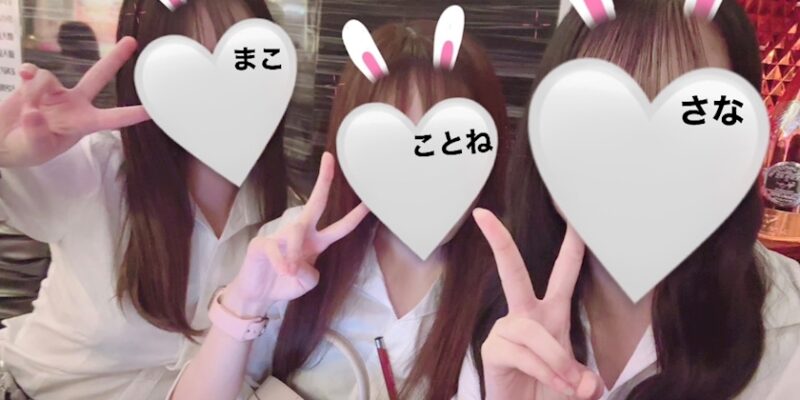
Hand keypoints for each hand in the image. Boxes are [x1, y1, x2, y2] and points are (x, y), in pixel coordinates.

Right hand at [0, 36, 148, 166]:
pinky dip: (25, 77)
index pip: (112, 118)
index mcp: (83, 123)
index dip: (131, 114)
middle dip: (115, 58)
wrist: (3, 139)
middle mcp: (74, 104)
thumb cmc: (27, 149)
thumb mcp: (35, 148)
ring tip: (26, 111)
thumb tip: (35, 113)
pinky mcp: (35, 83)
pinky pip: (33, 71)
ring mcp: (56, 91)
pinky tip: (21, 81)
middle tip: (132, 41)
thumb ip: (37, 133)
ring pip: (49, 77)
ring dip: (34, 92)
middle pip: (98, 76)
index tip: (151, 110)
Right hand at [223, 152, 369, 317]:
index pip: (340, 227)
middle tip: (329, 160)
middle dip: (323, 181)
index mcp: (316, 242)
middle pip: (315, 203)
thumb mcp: (307, 282)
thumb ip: (311, 274)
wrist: (258, 295)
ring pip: (295, 232)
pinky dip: (282, 263)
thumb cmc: (284, 284)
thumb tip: (300, 264)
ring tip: (290, 272)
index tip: (368, 201)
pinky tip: (282, 272)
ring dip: (295, 253)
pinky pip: (275, 249)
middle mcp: (301, 234)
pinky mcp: (262, 243)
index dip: (354, 216)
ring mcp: (280, 236)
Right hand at [474, 208, 603, 399]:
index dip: (570, 243)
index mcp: (551, 313)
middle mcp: (526, 315)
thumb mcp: (577, 383)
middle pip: (512, 272)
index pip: (563, 272)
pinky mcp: (493, 350)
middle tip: (484, 215)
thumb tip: (588, 384)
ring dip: (557, 360)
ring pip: (533, 331)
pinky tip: (555, 384)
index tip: (570, 213)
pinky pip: (524, 355)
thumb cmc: (547, 389)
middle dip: (500, 242)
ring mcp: (506, 331)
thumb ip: (586, 380)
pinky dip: (545, 372)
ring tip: (569, 385)